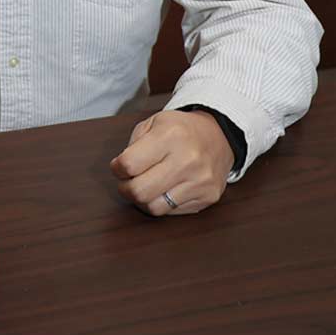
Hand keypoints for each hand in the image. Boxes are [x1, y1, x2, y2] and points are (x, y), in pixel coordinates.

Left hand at [109, 110, 234, 215]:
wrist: (219, 136)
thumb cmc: (181, 130)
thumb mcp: (153, 123)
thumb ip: (132, 145)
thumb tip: (120, 171)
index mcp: (170, 135)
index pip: (129, 165)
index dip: (117, 169)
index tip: (119, 167)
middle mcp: (188, 159)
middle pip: (140, 191)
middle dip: (126, 189)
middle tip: (127, 182)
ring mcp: (200, 181)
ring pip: (155, 208)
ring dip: (143, 200)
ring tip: (145, 187)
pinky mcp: (208, 196)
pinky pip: (172, 211)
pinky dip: (163, 203)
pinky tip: (165, 189)